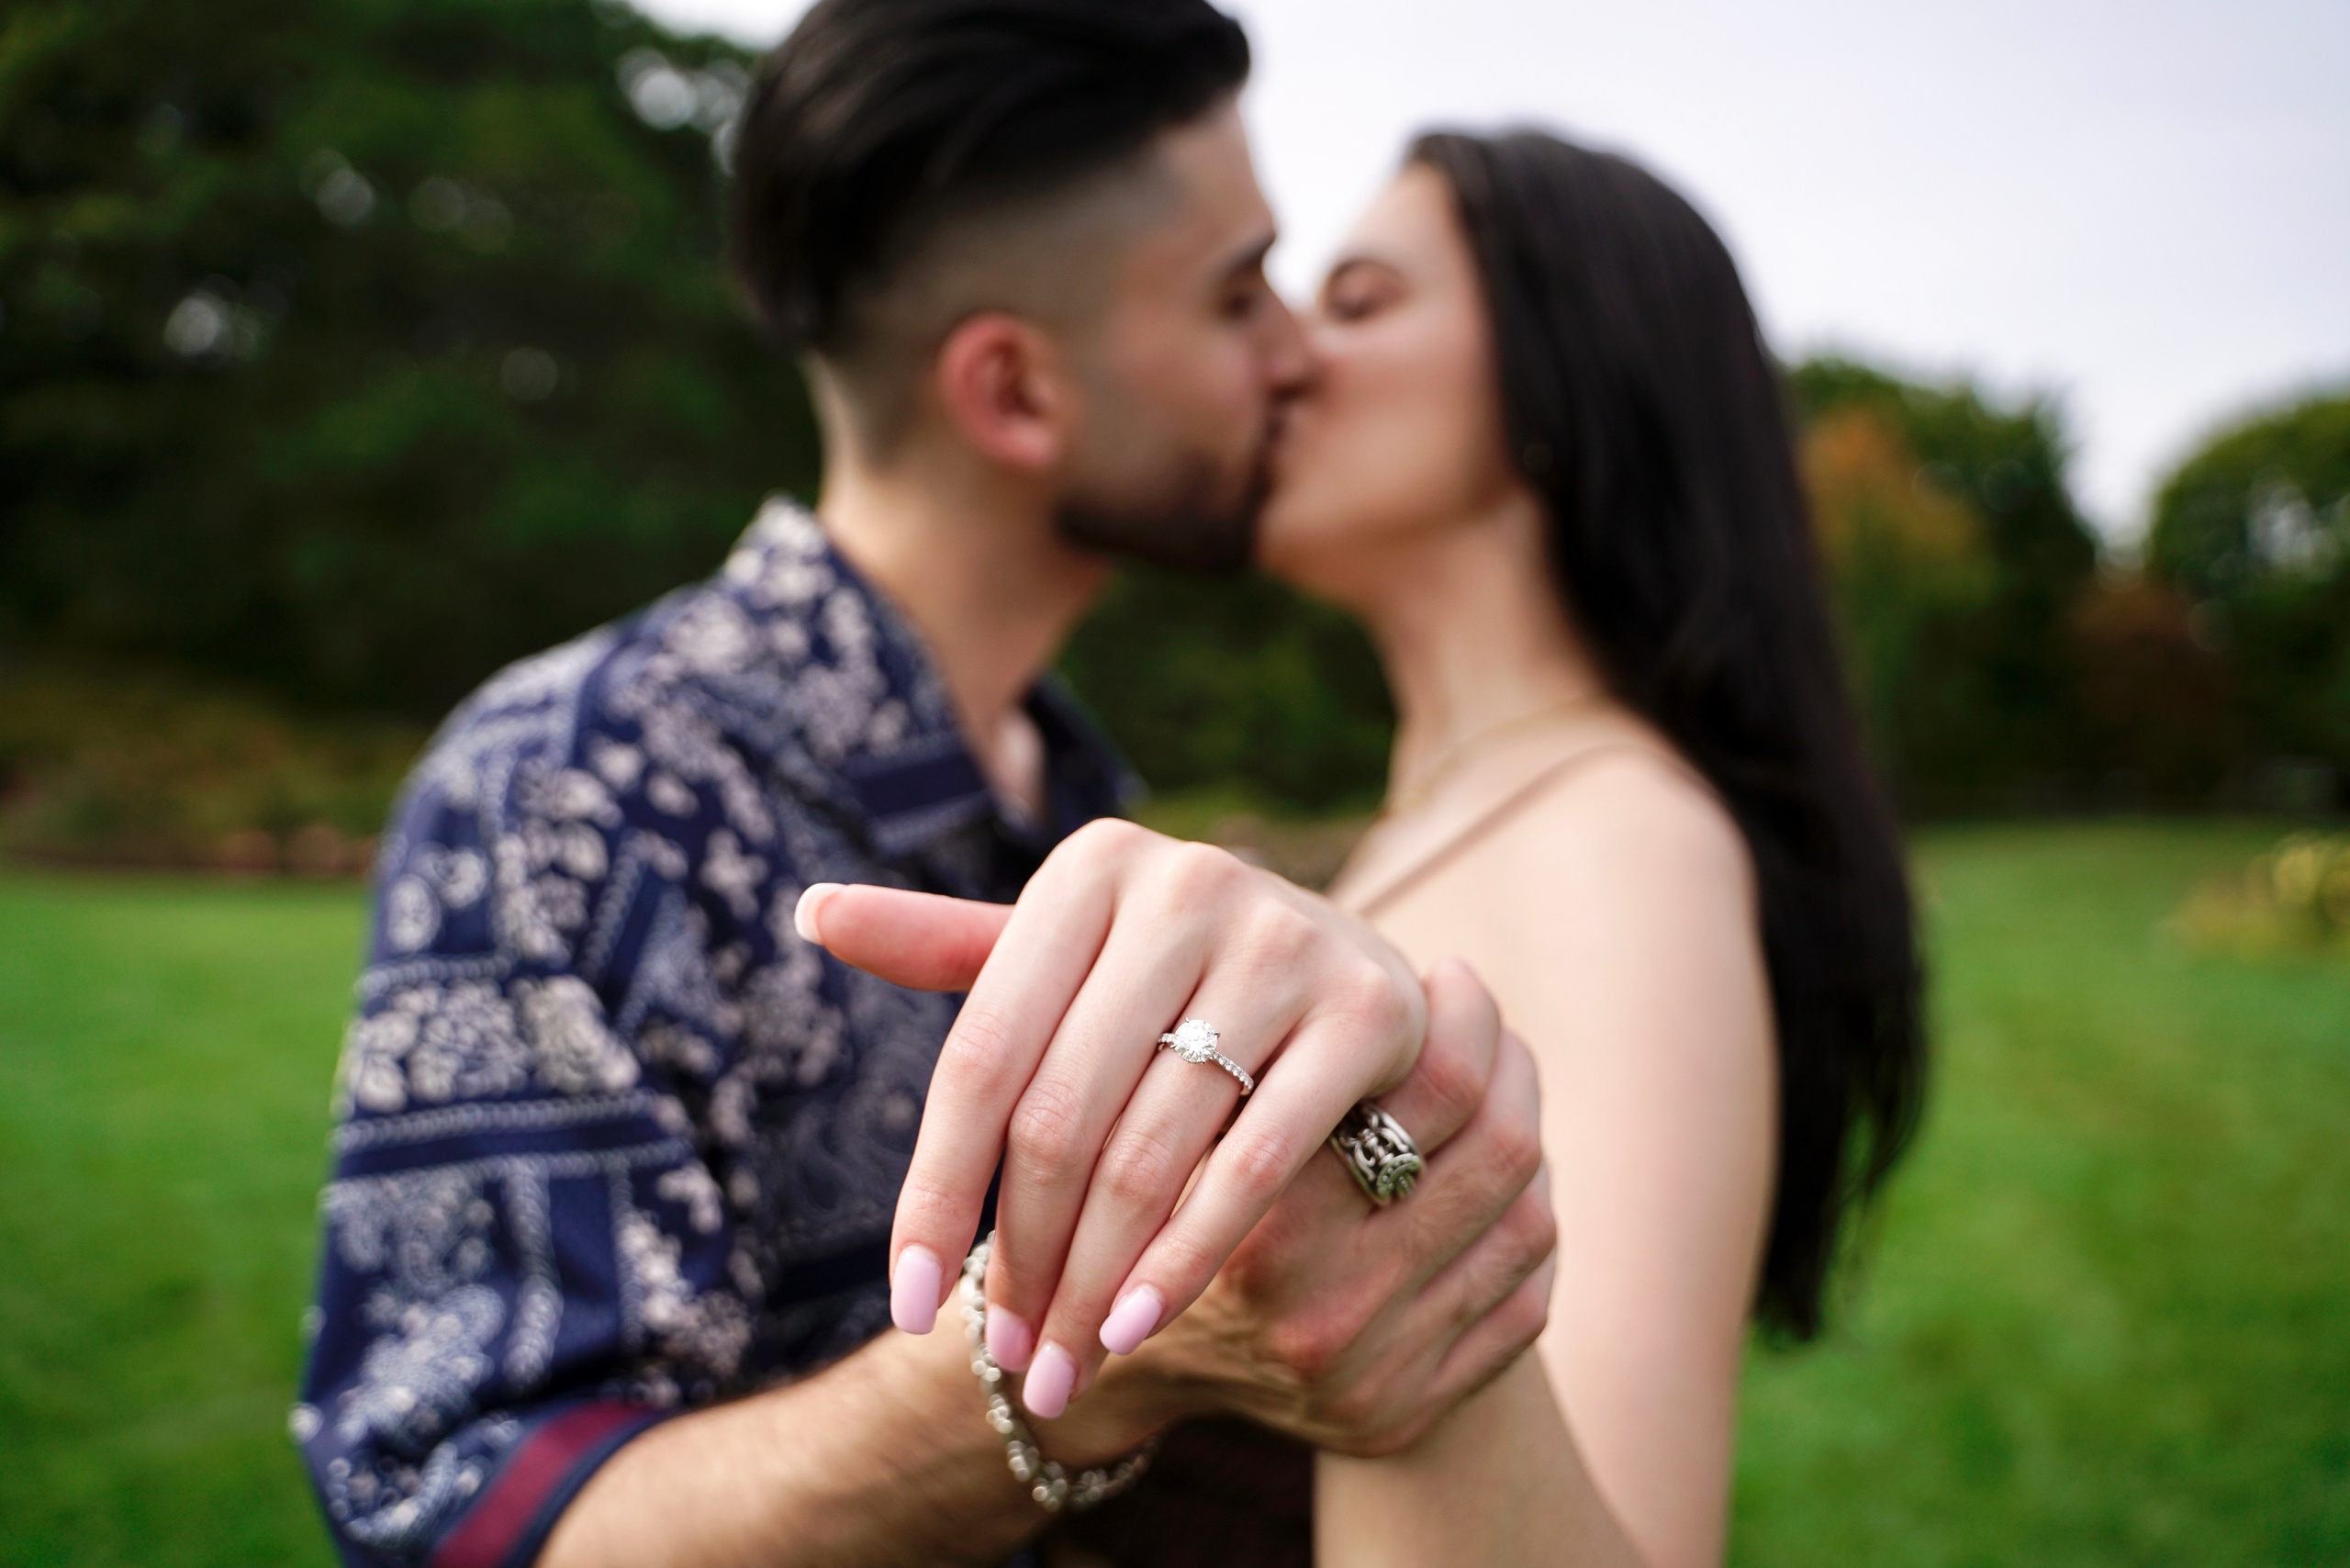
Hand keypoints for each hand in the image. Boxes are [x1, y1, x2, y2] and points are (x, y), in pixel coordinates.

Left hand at [795, 820, 1426, 1418]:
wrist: (1351, 973)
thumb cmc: (1174, 980)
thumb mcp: (1069, 957)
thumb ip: (954, 948)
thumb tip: (815, 911)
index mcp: (1093, 867)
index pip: (983, 1056)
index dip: (934, 1190)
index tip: (905, 1306)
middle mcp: (1191, 882)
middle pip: (1061, 1114)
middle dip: (1021, 1256)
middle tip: (1000, 1359)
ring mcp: (1286, 940)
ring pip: (1151, 1149)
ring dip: (1092, 1280)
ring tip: (1057, 1367)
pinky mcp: (1369, 1010)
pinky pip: (1253, 1163)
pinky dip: (1187, 1258)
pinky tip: (1136, 1327)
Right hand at [1130, 956, 1555, 1454]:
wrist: (1120, 1373)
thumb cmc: (1141, 1201)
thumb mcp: (1165, 1127)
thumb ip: (1218, 1061)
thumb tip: (1317, 959)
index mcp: (1267, 1238)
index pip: (1434, 1098)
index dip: (1458, 1024)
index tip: (1446, 977)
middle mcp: (1327, 1316)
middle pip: (1496, 1152)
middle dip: (1504, 1067)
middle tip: (1476, 1010)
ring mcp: (1379, 1374)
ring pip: (1522, 1217)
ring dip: (1518, 1131)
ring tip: (1495, 1072)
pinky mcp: (1413, 1412)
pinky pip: (1523, 1296)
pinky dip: (1519, 1218)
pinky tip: (1491, 1164)